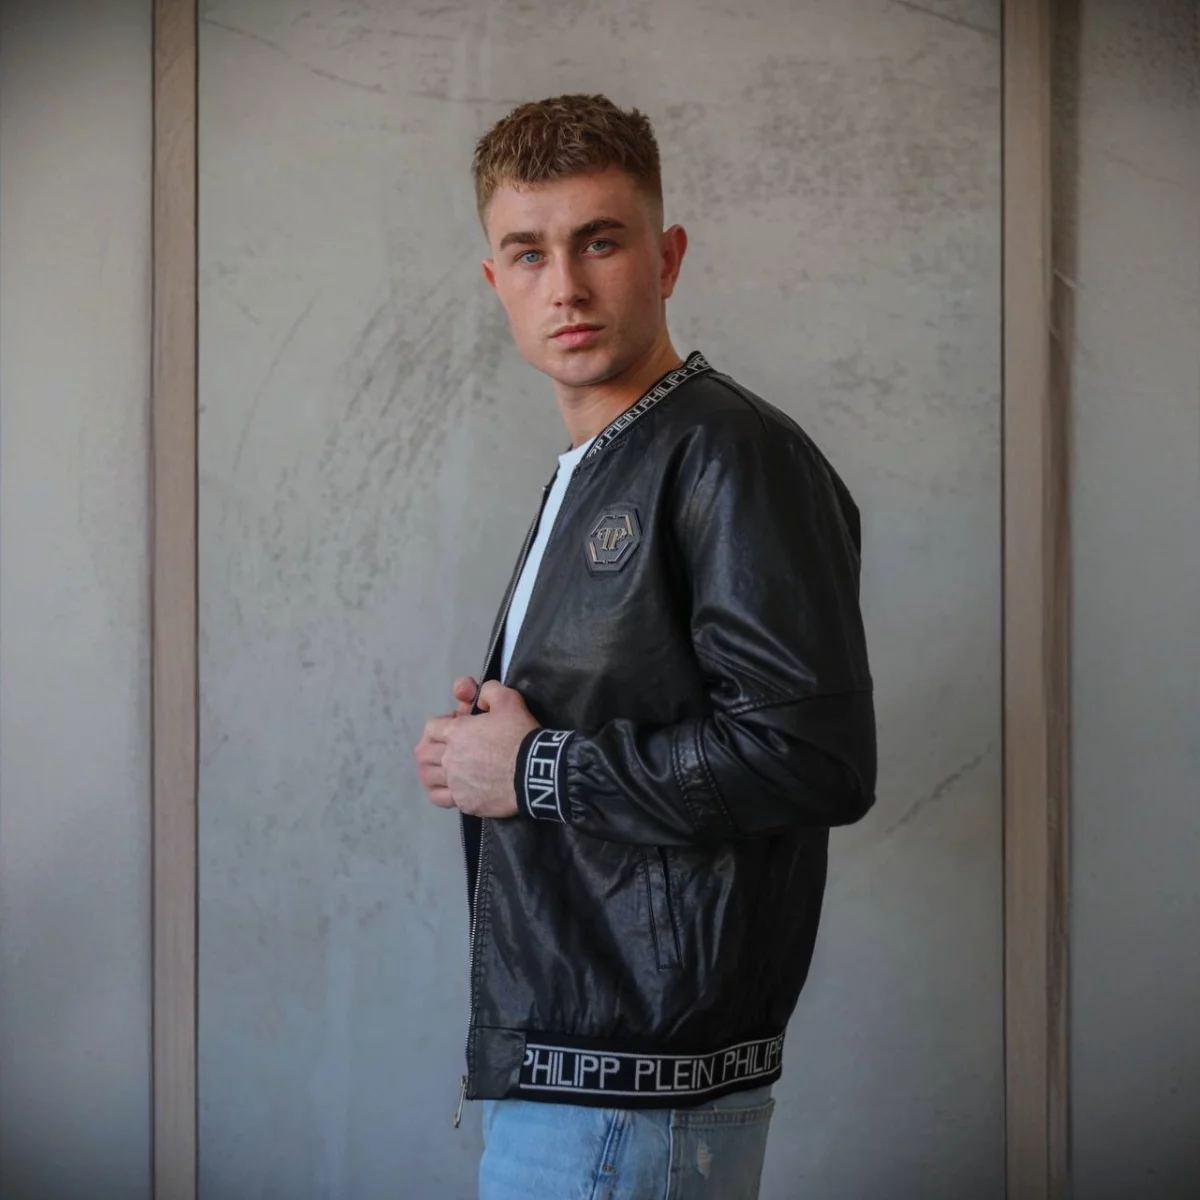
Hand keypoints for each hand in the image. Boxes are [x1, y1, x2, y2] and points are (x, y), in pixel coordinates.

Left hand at [414, 681, 538, 817]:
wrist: (535, 771)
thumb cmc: (520, 734)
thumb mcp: (509, 699)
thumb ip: (489, 690)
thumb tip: (479, 696)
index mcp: (455, 732)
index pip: (431, 727)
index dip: (443, 723)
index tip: (460, 725)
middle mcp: (449, 758)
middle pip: (424, 752)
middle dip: (432, 746)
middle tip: (448, 747)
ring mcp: (455, 783)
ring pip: (427, 776)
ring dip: (430, 769)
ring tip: (442, 768)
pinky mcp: (465, 802)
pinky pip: (440, 798)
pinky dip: (440, 792)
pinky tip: (450, 788)